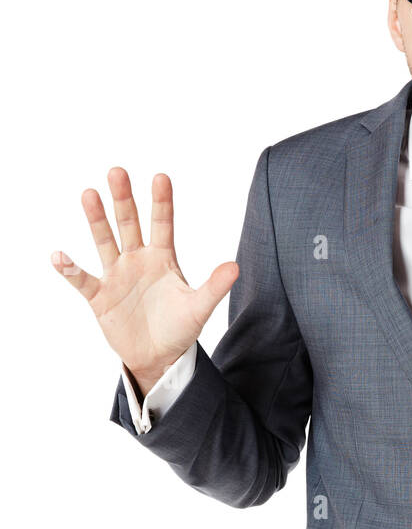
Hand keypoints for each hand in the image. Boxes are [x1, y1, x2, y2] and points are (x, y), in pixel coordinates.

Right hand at [51, 167, 238, 393]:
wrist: (159, 357)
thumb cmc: (180, 328)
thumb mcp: (199, 308)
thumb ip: (215, 287)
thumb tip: (235, 266)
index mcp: (163, 258)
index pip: (162, 223)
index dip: (162, 202)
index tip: (161, 177)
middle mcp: (137, 260)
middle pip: (129, 223)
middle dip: (123, 199)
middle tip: (117, 172)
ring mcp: (117, 275)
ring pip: (105, 241)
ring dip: (96, 219)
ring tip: (89, 194)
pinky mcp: (100, 296)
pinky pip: (82, 279)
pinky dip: (70, 269)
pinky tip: (59, 256)